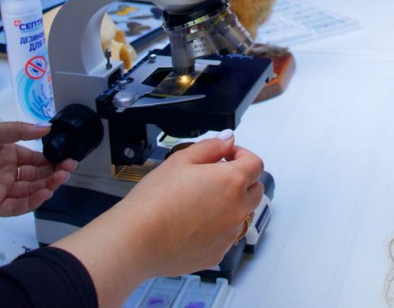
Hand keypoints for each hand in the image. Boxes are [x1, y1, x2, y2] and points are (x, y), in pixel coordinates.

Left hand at [0, 122, 76, 216]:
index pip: (36, 160)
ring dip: (47, 186)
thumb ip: (20, 131)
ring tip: (60, 179)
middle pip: (36, 176)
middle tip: (68, 168)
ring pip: (30, 191)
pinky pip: (16, 206)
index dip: (52, 160)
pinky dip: (32, 202)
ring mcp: (0, 190)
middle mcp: (6, 172)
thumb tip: (47, 128)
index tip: (67, 158)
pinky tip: (44, 193)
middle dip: (54, 173)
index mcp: (7, 154)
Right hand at [52, 132, 263, 304]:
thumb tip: (227, 140)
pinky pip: (226, 236)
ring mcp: (229, 234)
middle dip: (241, 180)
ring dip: (230, 205)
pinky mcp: (218, 253)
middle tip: (216, 177)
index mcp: (232, 181)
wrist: (138, 239)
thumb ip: (211, 147)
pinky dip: (217, 228)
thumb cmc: (155, 199)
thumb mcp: (181, 160)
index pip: (255, 163)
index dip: (242, 154)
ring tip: (200, 202)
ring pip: (241, 214)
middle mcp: (238, 209)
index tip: (227, 155)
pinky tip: (193, 223)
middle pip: (255, 190)